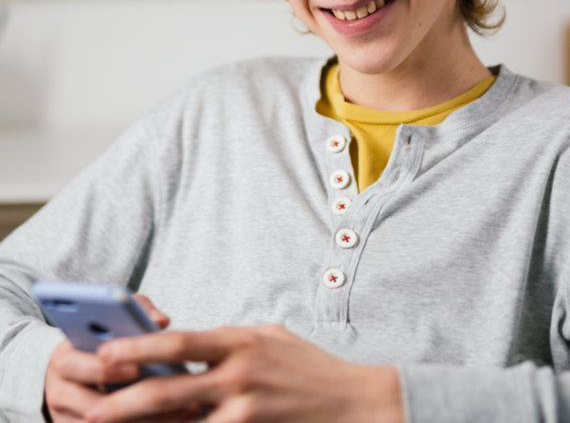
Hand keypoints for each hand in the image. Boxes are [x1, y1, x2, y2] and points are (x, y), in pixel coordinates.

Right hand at [44, 294, 194, 422]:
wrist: (84, 376)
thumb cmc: (102, 344)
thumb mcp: (113, 319)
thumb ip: (136, 310)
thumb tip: (160, 321)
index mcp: (64, 358)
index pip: (72, 365)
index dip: (103, 369)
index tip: (135, 368)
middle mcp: (60, 392)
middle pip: (90, 406)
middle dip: (128, 402)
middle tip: (164, 394)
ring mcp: (69, 419)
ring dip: (147, 420)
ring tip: (183, 409)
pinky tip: (175, 419)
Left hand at [86, 324, 403, 422]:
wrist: (355, 402)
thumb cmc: (310, 367)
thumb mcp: (270, 337)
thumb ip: (231, 340)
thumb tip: (195, 344)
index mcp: (239, 341)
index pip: (179, 342)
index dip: (139, 347)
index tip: (107, 353)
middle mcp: (238, 373)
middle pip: (170, 388)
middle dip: (125, 401)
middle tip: (92, 410)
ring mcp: (246, 409)